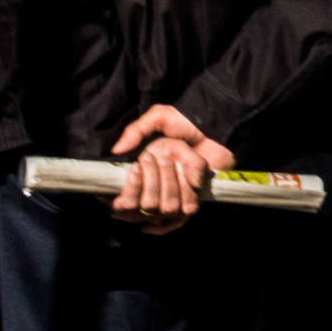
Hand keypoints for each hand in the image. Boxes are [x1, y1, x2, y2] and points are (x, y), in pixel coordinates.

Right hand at [107, 105, 236, 235]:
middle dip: (154, 178)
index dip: (128, 190)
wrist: (215, 128)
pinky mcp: (193, 200)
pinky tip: (182, 188)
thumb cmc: (185, 123)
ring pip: (167, 207)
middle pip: (148, 203)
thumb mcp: (159, 117)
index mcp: (142, 171)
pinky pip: (184, 213)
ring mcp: (174, 196)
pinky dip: (185, 198)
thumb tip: (116, 150)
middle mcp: (156, 188)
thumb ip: (136, 130)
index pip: (125, 199)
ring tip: (175, 164)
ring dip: (171, 184)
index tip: (135, 169)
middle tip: (159, 157)